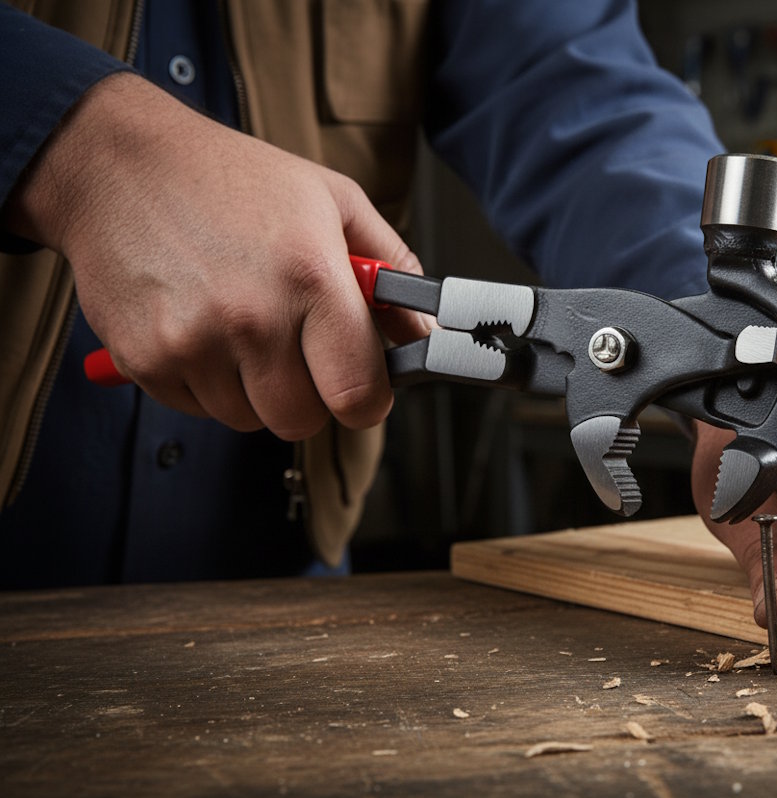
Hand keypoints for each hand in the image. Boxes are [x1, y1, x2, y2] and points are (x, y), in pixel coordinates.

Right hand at [5, 72, 427, 439]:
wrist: (118, 164)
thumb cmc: (231, 178)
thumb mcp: (334, 201)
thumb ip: (392, 274)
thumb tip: (424, 334)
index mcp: (310, 277)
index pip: (358, 395)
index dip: (368, 399)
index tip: (363, 386)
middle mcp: (251, 318)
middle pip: (303, 421)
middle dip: (310, 395)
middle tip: (299, 350)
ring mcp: (192, 344)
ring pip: (250, 420)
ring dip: (255, 390)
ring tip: (244, 327)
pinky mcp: (145, 360)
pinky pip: (198, 409)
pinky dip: (208, 384)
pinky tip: (204, 329)